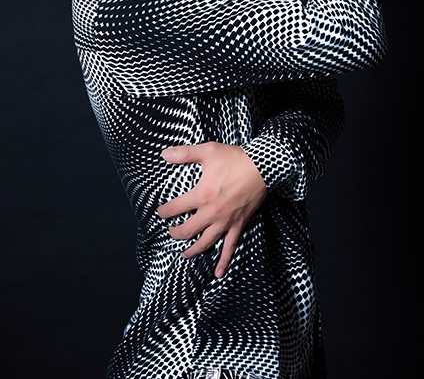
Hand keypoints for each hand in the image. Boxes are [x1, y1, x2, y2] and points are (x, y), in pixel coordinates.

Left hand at [157, 141, 266, 277]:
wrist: (263, 167)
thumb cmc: (235, 158)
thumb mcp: (208, 151)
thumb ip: (184, 153)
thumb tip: (164, 154)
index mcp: (201, 195)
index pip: (175, 209)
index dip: (164, 212)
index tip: (160, 212)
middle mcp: (211, 213)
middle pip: (187, 230)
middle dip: (175, 233)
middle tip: (171, 232)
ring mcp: (225, 222)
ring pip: (204, 243)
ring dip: (192, 250)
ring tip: (183, 253)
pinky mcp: (238, 225)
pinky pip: (230, 247)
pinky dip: (223, 262)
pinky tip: (217, 273)